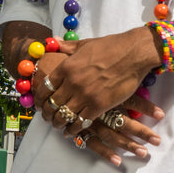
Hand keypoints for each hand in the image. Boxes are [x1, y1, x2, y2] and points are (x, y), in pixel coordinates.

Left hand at [33, 33, 163, 164]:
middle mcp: (73, 82)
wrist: (134, 53)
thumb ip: (67, 46)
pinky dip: (74, 129)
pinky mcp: (99, 105)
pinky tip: (71, 131)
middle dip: (48, 114)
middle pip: (52, 104)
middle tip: (48, 118)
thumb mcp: (85, 44)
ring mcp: (85, 95)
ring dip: (59, 123)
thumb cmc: (111, 46)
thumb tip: (53, 41)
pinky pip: (81, 122)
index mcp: (67, 66)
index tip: (40, 104)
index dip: (40, 98)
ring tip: (58, 126)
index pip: (45, 87)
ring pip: (64, 115)